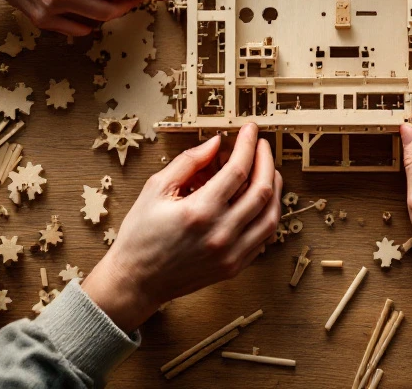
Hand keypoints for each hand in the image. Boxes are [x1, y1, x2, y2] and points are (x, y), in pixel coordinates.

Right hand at [82, 125, 282, 331]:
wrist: (136, 281)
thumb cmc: (141, 235)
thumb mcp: (156, 189)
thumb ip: (188, 162)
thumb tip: (216, 143)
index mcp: (200, 211)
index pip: (238, 169)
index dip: (248, 145)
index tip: (250, 130)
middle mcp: (220, 234)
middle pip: (262, 190)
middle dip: (266, 161)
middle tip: (262, 146)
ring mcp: (231, 254)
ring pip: (270, 215)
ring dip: (274, 188)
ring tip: (268, 170)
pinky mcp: (234, 266)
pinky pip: (264, 237)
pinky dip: (268, 214)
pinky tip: (262, 200)